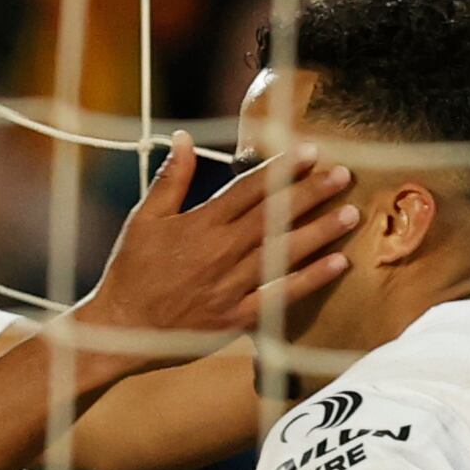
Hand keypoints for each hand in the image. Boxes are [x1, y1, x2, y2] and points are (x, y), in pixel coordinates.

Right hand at [72, 140, 358, 362]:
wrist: (118, 331)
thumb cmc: (130, 272)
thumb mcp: (143, 220)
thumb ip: (170, 179)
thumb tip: (183, 138)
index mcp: (199, 224)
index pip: (248, 189)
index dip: (282, 169)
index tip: (310, 151)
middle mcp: (219, 252)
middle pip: (273, 216)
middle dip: (310, 193)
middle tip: (343, 174)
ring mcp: (229, 287)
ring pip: (282, 253)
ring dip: (319, 232)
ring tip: (351, 213)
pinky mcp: (235, 318)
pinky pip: (279, 297)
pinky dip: (309, 280)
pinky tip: (338, 264)